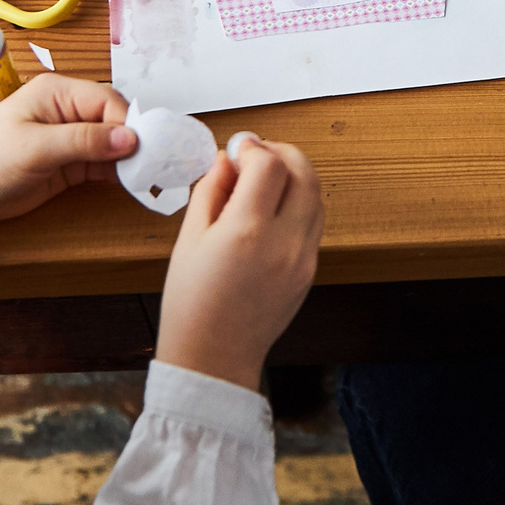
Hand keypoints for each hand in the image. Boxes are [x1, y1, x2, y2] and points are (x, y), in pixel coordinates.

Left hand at [0, 74, 140, 221]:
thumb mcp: (35, 149)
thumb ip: (82, 141)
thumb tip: (129, 138)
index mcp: (57, 93)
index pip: (106, 100)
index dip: (127, 122)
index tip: (142, 148)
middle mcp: (68, 110)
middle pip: (115, 119)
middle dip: (134, 140)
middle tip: (152, 163)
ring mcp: (70, 137)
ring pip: (113, 143)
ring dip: (130, 158)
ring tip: (148, 175)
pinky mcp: (71, 163)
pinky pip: (104, 163)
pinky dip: (119, 173)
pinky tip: (133, 182)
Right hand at [155, 136, 322, 391]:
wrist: (215, 357)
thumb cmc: (192, 304)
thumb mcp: (188, 240)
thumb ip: (210, 191)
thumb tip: (226, 160)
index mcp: (247, 232)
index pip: (269, 164)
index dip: (252, 146)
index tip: (236, 148)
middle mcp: (284, 242)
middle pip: (304, 172)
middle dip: (281, 152)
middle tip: (256, 154)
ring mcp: (303, 258)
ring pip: (316, 195)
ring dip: (295, 175)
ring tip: (264, 180)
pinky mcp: (310, 270)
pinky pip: (314, 222)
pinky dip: (300, 202)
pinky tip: (273, 208)